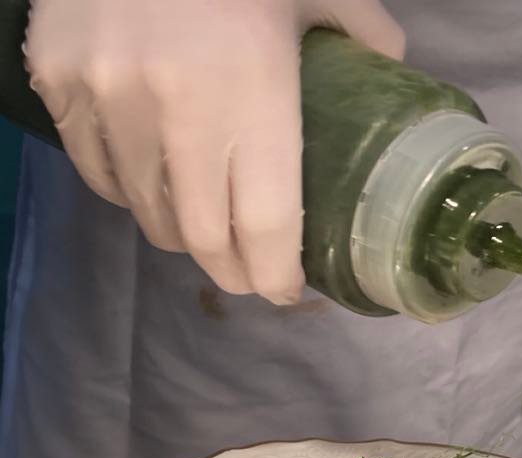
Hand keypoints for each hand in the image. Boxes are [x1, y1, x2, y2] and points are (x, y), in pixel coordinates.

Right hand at [24, 0, 404, 302]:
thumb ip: (359, 31)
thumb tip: (391, 67)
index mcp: (254, 89)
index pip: (266, 223)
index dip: (275, 274)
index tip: (284, 292)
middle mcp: (178, 107)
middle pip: (204, 238)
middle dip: (230, 270)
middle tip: (247, 274)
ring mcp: (110, 97)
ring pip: (147, 214)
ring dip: (180, 233)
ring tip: (201, 224)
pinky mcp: (59, 82)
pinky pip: (98, 173)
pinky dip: (128, 190)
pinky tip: (149, 178)